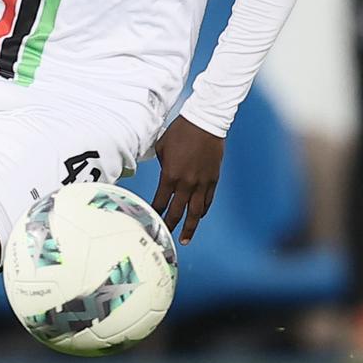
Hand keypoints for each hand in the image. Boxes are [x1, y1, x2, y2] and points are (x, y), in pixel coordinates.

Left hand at [151, 116, 223, 244]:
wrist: (205, 123)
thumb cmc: (180, 132)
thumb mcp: (162, 148)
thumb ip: (162, 166)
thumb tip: (165, 176)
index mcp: (170, 175)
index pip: (160, 202)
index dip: (154, 213)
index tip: (149, 221)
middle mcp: (186, 183)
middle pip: (177, 212)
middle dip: (169, 226)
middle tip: (164, 237)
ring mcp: (202, 183)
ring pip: (196, 212)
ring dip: (190, 227)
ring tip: (185, 239)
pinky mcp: (213, 180)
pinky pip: (207, 200)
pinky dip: (202, 211)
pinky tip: (199, 217)